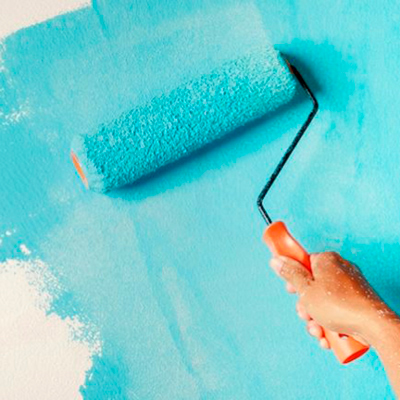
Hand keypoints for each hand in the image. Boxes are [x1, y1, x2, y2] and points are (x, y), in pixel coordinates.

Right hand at [269, 252, 387, 347]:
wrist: (373, 326)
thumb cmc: (338, 304)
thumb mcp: (306, 289)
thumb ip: (290, 274)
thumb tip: (276, 259)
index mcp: (327, 260)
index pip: (305, 263)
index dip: (295, 278)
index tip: (291, 290)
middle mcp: (340, 270)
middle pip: (312, 286)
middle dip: (306, 306)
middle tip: (305, 315)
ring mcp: (350, 287)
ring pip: (323, 302)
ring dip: (316, 320)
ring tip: (318, 331)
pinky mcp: (357, 303)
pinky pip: (337, 311)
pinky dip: (330, 324)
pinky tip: (328, 337)